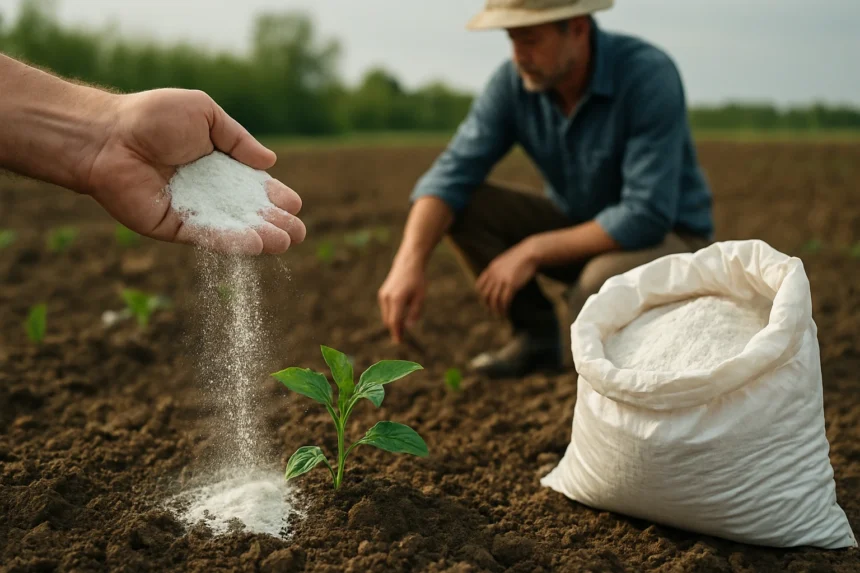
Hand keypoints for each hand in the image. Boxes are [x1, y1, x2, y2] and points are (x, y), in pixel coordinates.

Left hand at [84, 89, 305, 254]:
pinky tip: (254, 243)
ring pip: (232, 229)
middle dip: (274, 223)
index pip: (252, 186)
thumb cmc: (153, 117)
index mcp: (216, 164)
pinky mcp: (173, 227)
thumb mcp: (204, 114)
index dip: (274, 196)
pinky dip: (231, 241)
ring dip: (259, 237)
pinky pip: (206, 236)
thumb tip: (270, 161)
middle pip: (247, 212)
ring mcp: (191, 212)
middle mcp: (206, 191)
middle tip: (298, 234)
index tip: (295, 205)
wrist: (107, 135)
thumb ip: (238, 139)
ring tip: (284, 243)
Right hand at [378, 258, 426, 343]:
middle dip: (395, 329)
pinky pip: (386, 309)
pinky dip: (391, 314)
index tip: (399, 342)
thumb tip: (409, 326)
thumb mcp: (420, 297)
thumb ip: (415, 312)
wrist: (408, 263)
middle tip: (402, 338)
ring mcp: (383, 295)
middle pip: (389, 320)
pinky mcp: (382, 293)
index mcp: (397, 299)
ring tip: (402, 329)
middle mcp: (387, 298)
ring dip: (393, 322)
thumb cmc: (418, 280)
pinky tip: (399, 317)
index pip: (395, 321)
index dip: (397, 333)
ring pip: (386, 315)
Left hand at [476, 241, 538, 315]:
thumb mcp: (505, 261)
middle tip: (491, 312)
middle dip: (487, 305)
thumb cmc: (521, 257)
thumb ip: (499, 270)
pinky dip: (504, 308)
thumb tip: (498, 280)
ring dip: (496, 310)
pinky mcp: (511, 284)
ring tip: (499, 316)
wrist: (530, 253)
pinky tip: (507, 312)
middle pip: (485, 294)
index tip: (485, 302)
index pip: (479, 285)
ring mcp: (502, 279)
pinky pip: (504, 300)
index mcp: (491, 268)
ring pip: (494, 299)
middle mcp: (494, 274)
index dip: (481, 296)